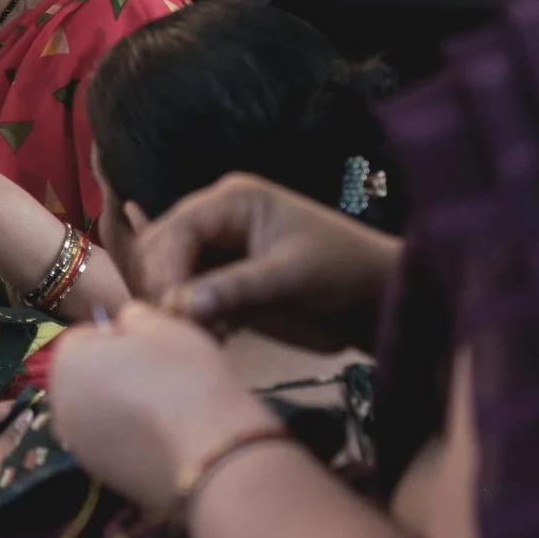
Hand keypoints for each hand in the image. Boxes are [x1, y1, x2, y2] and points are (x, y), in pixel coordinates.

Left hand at [50, 303, 279, 512]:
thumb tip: (125, 323)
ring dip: (124, 405)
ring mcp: (79, 447)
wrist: (210, 458)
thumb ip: (135, 316)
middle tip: (161, 375)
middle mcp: (61, 407)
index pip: (85, 335)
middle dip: (116, 371)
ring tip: (168, 407)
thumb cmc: (184, 378)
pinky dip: (132, 437)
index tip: (154, 345)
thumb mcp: (164, 326)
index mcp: (67, 364)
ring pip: (99, 411)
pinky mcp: (101, 476)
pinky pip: (113, 443)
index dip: (119, 334)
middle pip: (88, 376)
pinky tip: (166, 438)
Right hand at [132, 174, 400, 351]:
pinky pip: (190, 299)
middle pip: (164, 250)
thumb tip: (180, 306)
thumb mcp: (290, 275)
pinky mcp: (225, 285)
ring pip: (172, 277)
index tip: (170, 309)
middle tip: (179, 328)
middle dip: (165, 287)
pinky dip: (191, 318)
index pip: (178, 229)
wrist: (374, 300)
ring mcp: (219, 254)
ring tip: (200, 335)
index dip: (166, 268)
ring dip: (176, 307)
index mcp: (232, 200)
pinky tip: (208, 337)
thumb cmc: (341, 271)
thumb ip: (235, 287)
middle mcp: (217, 222)